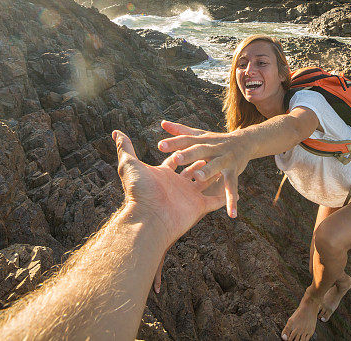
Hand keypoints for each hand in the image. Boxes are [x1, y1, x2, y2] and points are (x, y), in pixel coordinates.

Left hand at [113, 130, 225, 246]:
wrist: (148, 218)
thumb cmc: (139, 190)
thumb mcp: (130, 164)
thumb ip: (125, 147)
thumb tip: (115, 131)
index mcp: (164, 175)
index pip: (175, 160)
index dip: (182, 151)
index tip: (189, 143)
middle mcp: (177, 185)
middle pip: (192, 170)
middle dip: (201, 161)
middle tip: (212, 150)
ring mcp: (189, 196)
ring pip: (206, 183)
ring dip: (215, 174)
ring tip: (228, 163)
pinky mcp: (200, 206)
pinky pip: (216, 201)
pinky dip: (227, 198)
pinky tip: (235, 192)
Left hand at [157, 120, 250, 218]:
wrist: (246, 142)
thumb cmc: (216, 140)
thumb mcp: (199, 135)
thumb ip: (181, 131)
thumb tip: (163, 122)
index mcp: (202, 141)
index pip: (185, 141)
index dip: (174, 143)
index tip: (160, 146)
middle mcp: (213, 149)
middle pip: (199, 151)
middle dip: (189, 154)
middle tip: (177, 158)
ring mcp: (224, 161)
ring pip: (215, 167)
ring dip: (207, 171)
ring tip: (199, 177)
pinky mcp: (233, 173)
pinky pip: (231, 187)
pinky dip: (231, 200)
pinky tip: (232, 214)